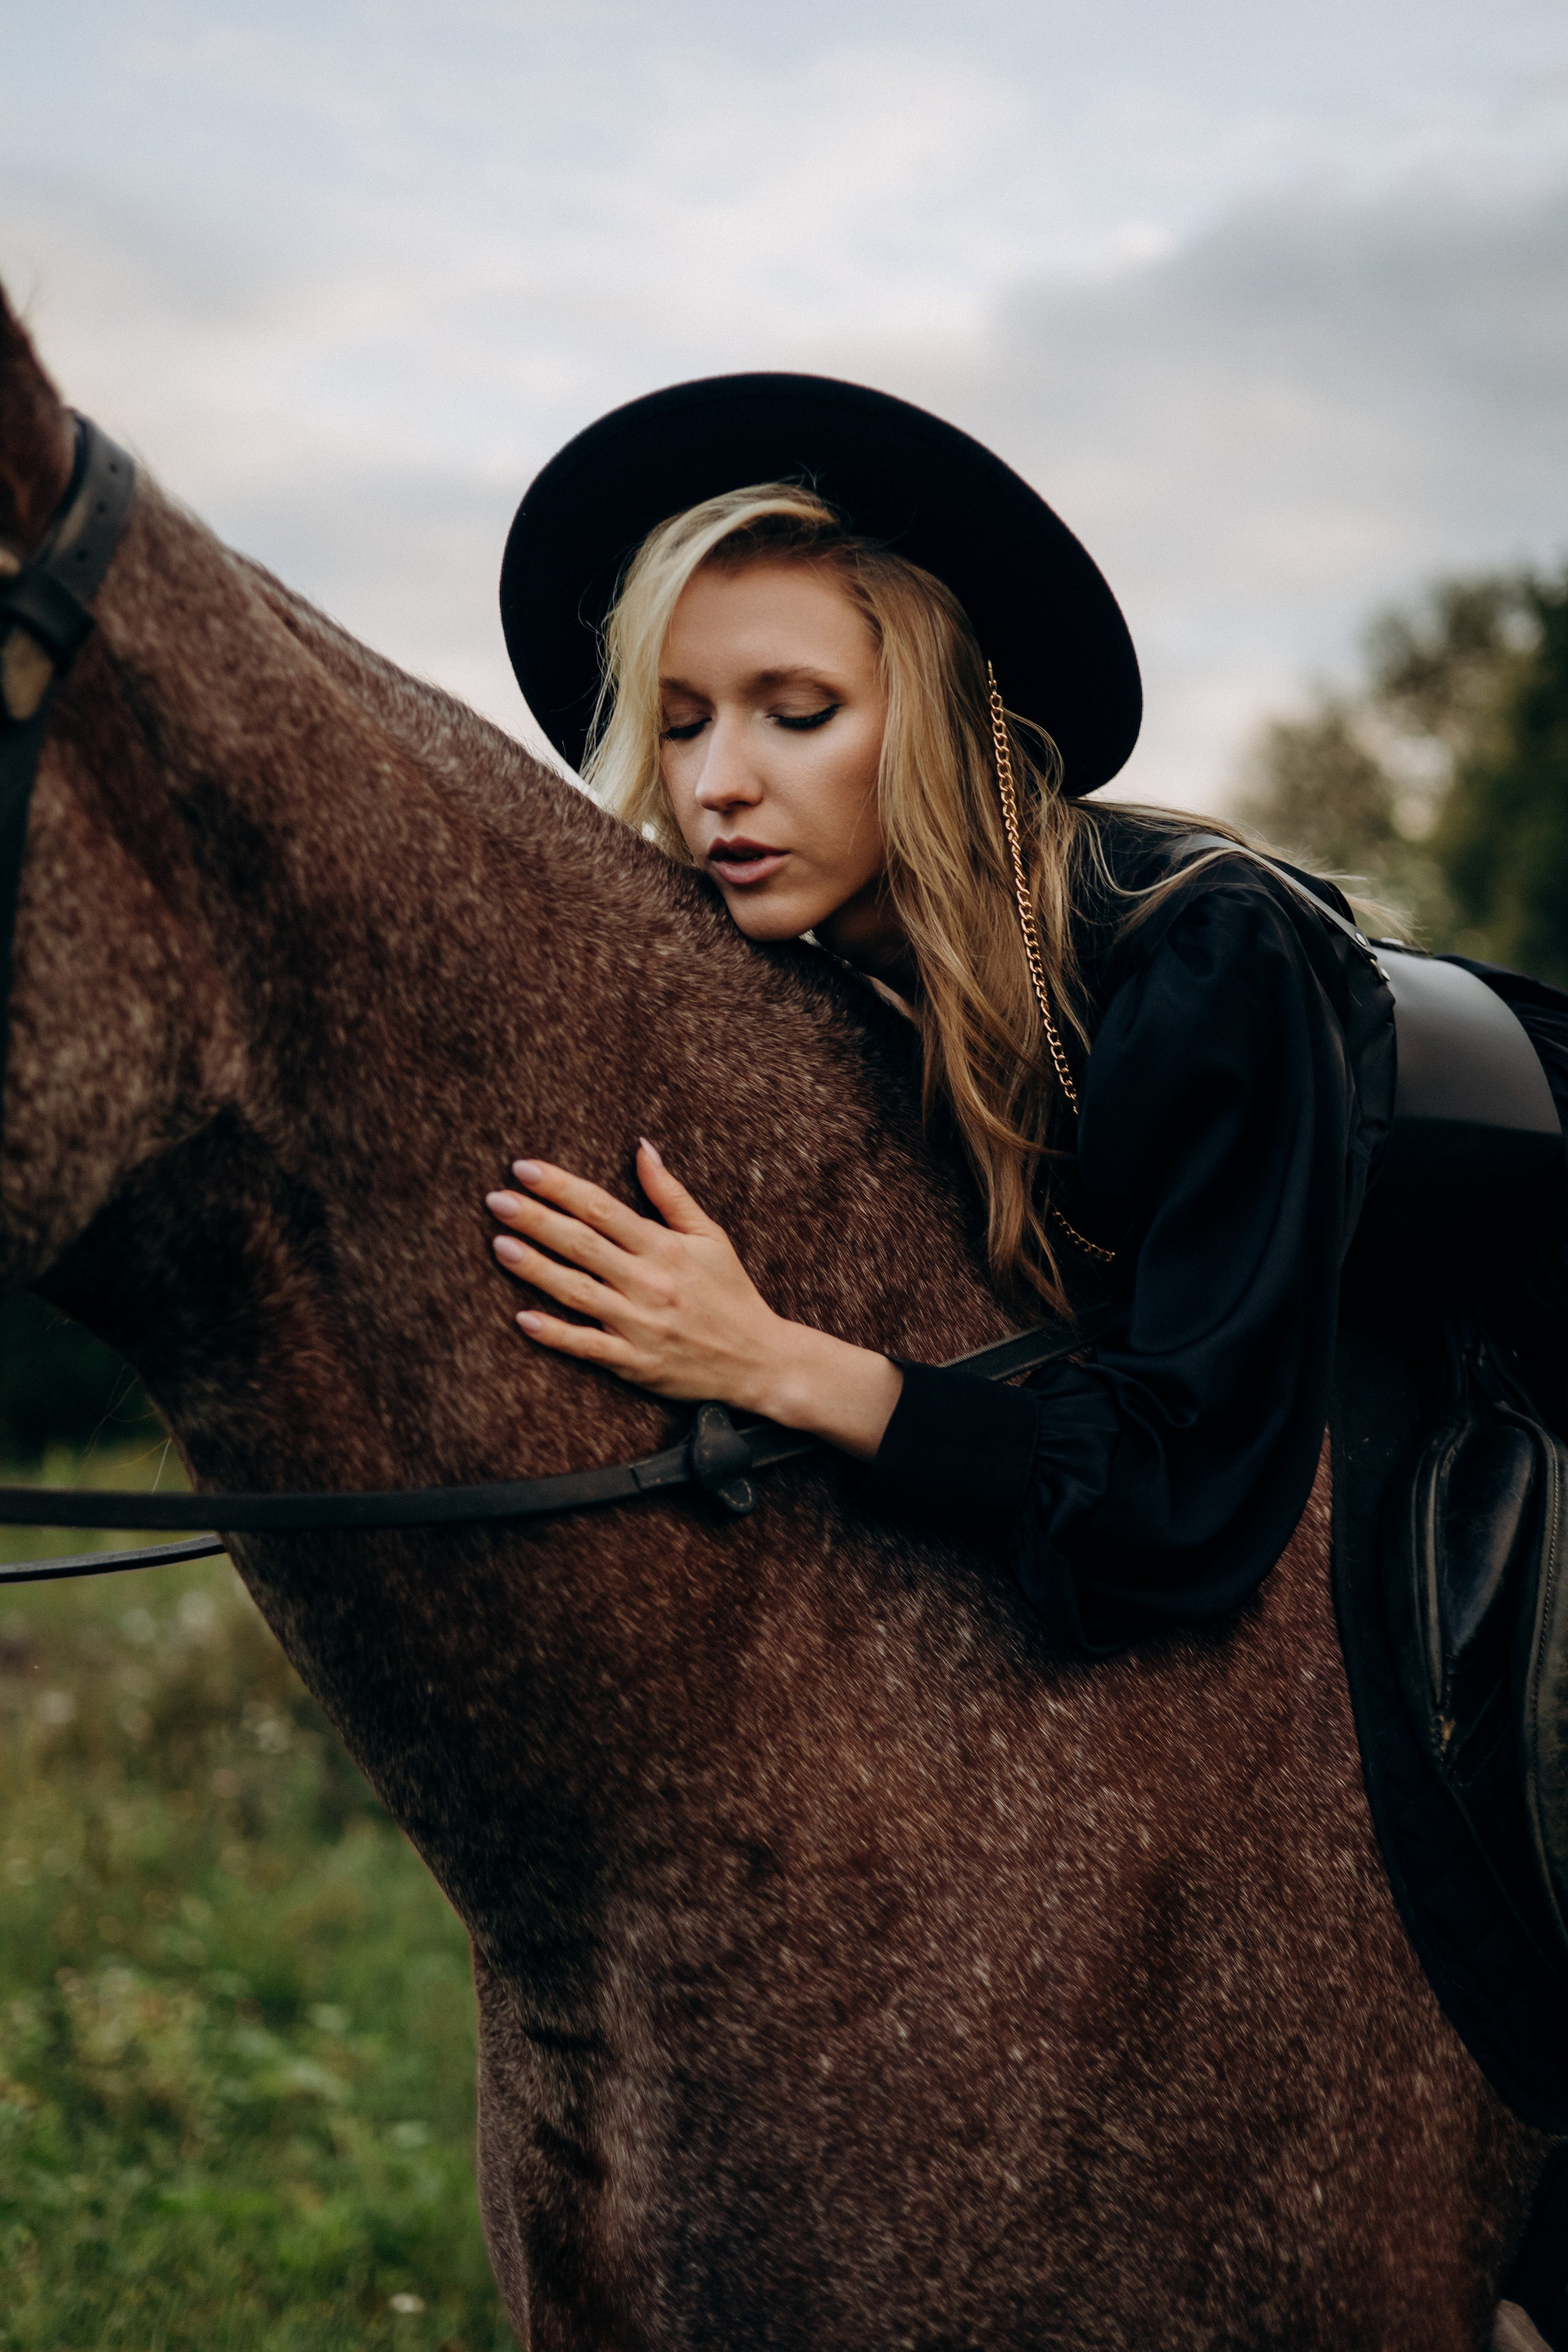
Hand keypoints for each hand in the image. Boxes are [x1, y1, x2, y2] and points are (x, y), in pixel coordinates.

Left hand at [484, 1141, 902, 1454]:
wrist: (758, 1360)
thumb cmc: (731, 1293)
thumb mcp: (710, 1236)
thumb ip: (670, 1194)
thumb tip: (641, 1148)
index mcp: (665, 1247)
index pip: (603, 1209)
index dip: (561, 1187)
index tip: (524, 1169)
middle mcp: (649, 1283)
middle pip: (582, 1244)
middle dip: (536, 1219)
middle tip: (497, 1200)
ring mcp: (639, 1324)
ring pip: (577, 1291)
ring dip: (535, 1268)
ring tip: (500, 1245)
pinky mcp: (634, 1361)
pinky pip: (587, 1346)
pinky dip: (555, 1333)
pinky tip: (523, 1318)